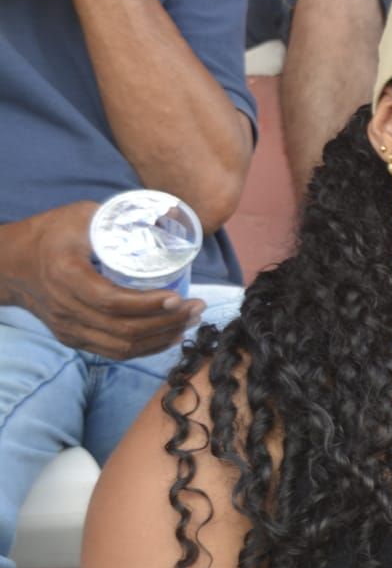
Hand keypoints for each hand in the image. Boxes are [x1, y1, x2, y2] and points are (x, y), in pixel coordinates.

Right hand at [7, 202, 204, 359]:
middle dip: (167, 322)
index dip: (147, 304)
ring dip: (162, 338)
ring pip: (122, 346)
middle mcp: (66, 308)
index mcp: (65, 275)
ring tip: (191, 321)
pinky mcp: (74, 338)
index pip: (110, 300)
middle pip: (123, 328)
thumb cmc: (49, 234)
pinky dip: (146, 348)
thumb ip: (119, 217)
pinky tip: (170, 336)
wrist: (10, 264)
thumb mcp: (80, 216)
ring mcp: (69, 328)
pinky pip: (114, 352)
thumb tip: (168, 215)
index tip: (179, 297)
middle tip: (198, 308)